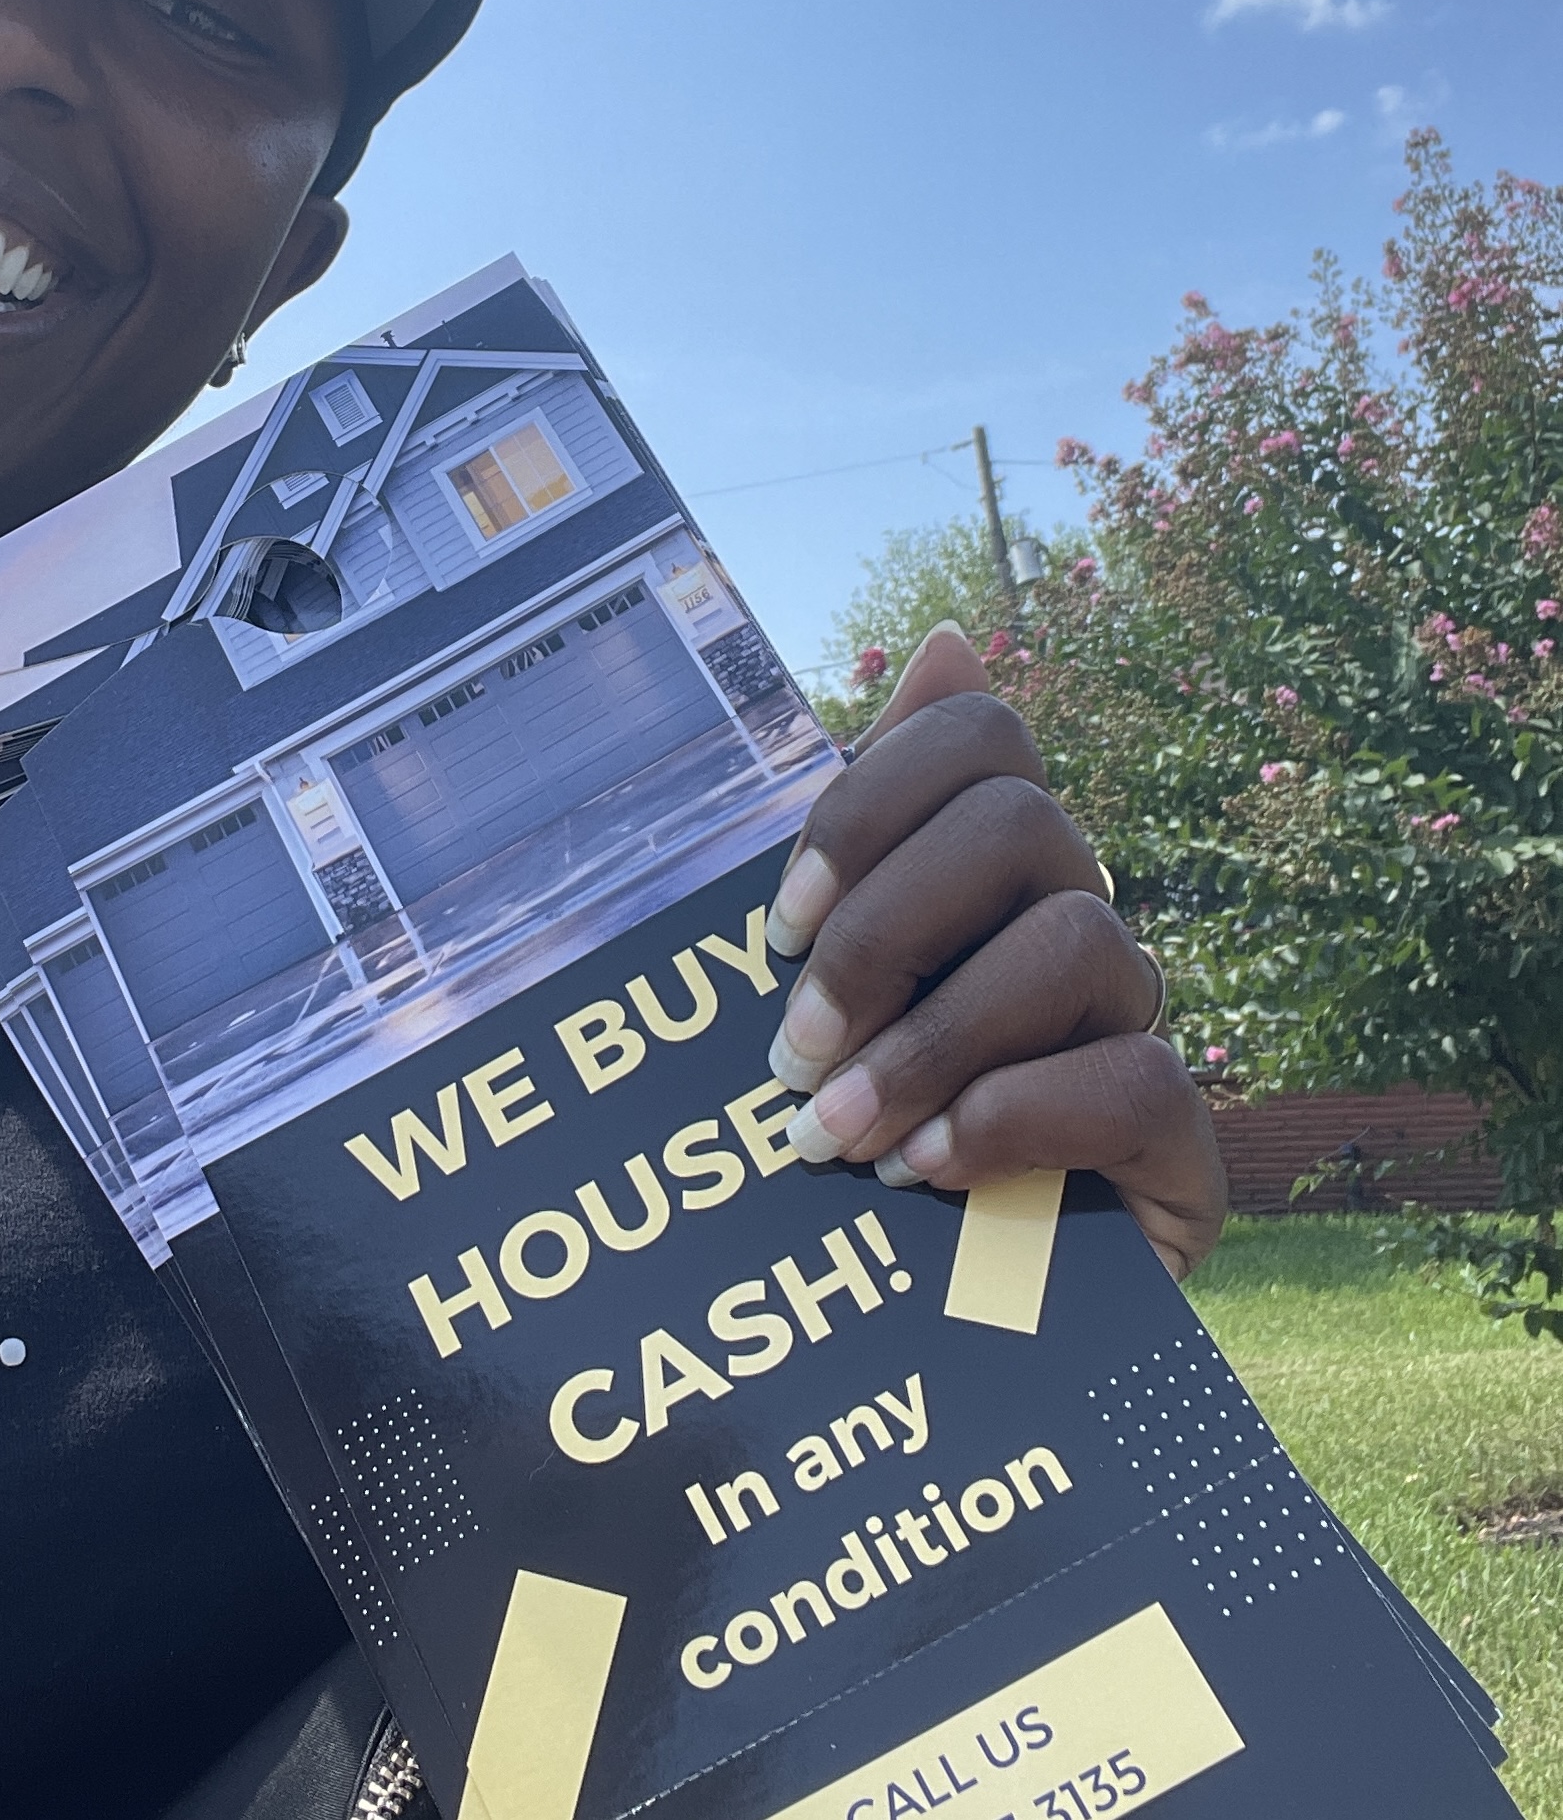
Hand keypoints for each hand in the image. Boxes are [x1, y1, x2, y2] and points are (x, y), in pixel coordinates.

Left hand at [768, 622, 1226, 1278]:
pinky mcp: (1184, 1140)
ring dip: (932, 1042)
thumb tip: (947, 638)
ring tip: (835, 1138)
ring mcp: (1140, 1023)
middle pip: (1022, 822)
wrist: (940, 1323)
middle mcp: (1079, 919)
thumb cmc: (866, 1124)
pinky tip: (929, 1172)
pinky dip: (1009, 1118)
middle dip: (885, 933)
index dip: (871, 802)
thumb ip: (862, 826)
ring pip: (1078, 941)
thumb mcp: (830, 985)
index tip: (776, 923)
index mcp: (992, 868)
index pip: (981, 737)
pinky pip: (1131, 1076)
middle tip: (790, 1051)